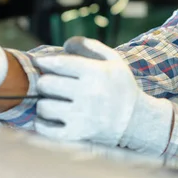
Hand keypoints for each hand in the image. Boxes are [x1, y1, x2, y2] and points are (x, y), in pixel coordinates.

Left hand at [34, 36, 173, 155]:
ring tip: (51, 102)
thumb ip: (90, 46)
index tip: (42, 63)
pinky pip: (46, 129)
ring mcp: (82, 116)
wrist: (136, 120)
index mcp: (96, 72)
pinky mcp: (77, 134)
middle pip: (46, 84)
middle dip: (45, 82)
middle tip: (49, 85)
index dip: (45, 62)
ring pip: (43, 106)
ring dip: (43, 103)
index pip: (58, 63)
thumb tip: (65, 44)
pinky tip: (48, 118)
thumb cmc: (121, 86)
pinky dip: (41, 124)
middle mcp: (88, 93)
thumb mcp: (113, 60)